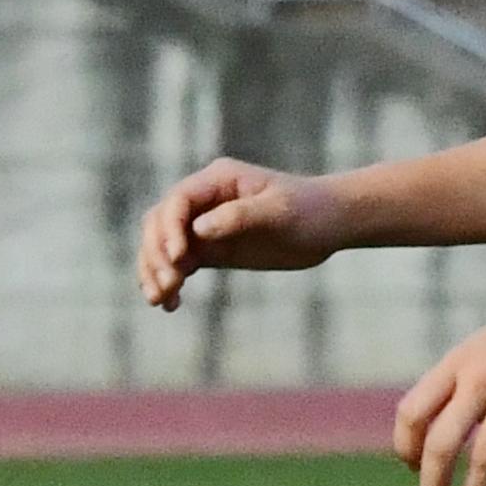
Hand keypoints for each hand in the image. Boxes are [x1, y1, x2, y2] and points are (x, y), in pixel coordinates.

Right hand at [138, 159, 335, 307]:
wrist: (330, 224)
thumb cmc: (310, 210)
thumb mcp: (279, 212)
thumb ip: (240, 216)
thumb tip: (199, 229)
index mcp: (218, 181)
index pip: (178, 201)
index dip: (170, 229)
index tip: (180, 258)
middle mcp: (204, 200)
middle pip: (159, 223)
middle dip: (156, 253)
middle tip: (168, 284)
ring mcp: (204, 225)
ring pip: (162, 246)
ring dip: (154, 270)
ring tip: (159, 300)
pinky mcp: (211, 249)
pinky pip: (178, 265)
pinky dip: (169, 282)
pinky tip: (169, 305)